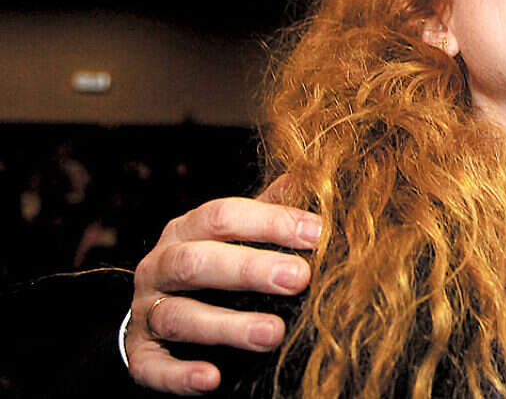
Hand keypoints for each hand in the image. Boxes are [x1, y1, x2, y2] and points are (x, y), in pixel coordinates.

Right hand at [126, 177, 321, 394]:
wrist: (159, 313)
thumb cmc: (213, 264)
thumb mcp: (235, 233)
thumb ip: (267, 209)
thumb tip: (307, 176)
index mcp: (186, 230)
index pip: (222, 216)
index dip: (269, 222)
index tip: (315, 233)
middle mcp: (159, 266)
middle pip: (197, 262)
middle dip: (249, 269)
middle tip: (298, 278)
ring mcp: (146, 310)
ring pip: (180, 316)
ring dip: (227, 326)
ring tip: (273, 333)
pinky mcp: (140, 353)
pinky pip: (151, 366)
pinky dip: (179, 374)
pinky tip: (211, 379)